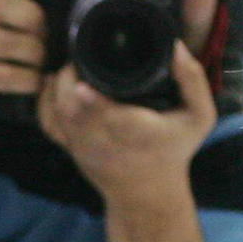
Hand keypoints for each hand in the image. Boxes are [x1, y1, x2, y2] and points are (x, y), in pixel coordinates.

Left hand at [37, 41, 217, 204]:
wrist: (148, 195)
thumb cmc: (174, 149)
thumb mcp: (198, 117)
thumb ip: (193, 81)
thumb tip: (177, 46)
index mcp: (136, 131)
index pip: (110, 117)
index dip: (93, 102)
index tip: (82, 87)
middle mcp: (103, 140)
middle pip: (72, 109)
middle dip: (68, 79)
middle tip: (79, 54)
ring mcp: (82, 145)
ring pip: (57, 112)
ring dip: (58, 85)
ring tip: (71, 64)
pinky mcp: (70, 147)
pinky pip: (47, 122)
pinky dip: (44, 100)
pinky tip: (52, 82)